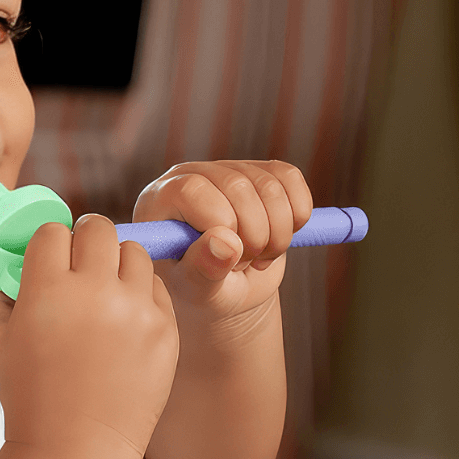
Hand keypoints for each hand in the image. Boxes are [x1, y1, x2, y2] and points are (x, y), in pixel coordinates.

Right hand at [0, 216, 179, 458]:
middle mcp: (95, 291)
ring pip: (134, 251)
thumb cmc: (29, 396)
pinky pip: (157, 287)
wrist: (77, 448)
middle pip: (98, 228)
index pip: (53, 231)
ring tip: (106, 289)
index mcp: (48, 289)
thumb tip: (8, 270)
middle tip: (80, 264)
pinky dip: (140, 294)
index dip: (48, 244)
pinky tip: (125, 317)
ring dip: (117, 262)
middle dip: (85, 240)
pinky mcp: (165, 329)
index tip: (49, 261)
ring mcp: (136, 309)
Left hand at [131, 160, 312, 318]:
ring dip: (278, 234)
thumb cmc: (201, 290)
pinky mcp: (261, 171)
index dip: (220, 226)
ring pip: (270, 185)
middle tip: (245, 265)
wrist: (227, 288)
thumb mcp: (197, 290)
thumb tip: (226, 242)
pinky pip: (290, 178)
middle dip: (253, 237)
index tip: (226, 259)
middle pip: (237, 186)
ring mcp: (227, 169)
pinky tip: (278, 238)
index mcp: (161, 198)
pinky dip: (297, 215)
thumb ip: (204, 268)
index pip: (193, 190)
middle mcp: (191, 174)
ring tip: (259, 257)